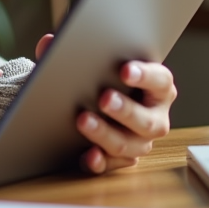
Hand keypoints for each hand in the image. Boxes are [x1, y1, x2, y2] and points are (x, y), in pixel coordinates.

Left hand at [34, 33, 176, 174]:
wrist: (97, 100)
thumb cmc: (104, 77)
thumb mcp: (94, 61)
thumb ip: (72, 50)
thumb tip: (48, 42)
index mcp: (158, 87)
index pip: (160, 80)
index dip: (145, 75)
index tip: (125, 70)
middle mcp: (155, 116)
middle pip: (147, 119)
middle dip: (125, 110)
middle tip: (103, 98)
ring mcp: (142, 140)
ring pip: (130, 145)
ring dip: (107, 134)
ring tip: (83, 120)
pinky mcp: (125, 159)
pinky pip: (114, 165)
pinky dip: (101, 161)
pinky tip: (87, 155)